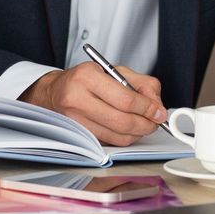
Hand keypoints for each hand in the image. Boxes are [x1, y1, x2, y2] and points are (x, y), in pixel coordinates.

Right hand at [20, 63, 166, 146]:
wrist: (56, 91)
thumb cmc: (87, 80)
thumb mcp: (115, 71)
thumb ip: (142, 84)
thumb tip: (157, 107)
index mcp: (87, 76)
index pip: (125, 99)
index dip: (147, 108)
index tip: (158, 112)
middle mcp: (77, 98)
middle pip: (122, 121)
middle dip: (145, 124)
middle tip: (155, 122)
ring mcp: (74, 120)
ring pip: (117, 136)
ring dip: (137, 134)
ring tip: (143, 125)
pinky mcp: (78, 136)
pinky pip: (109, 142)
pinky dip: (124, 138)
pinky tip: (127, 129)